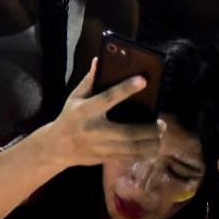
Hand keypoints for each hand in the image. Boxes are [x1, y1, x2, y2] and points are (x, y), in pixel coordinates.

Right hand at [39, 64, 163, 168]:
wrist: (57, 146)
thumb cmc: (69, 117)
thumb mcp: (74, 97)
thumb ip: (89, 81)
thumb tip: (99, 60)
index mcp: (85, 110)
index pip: (108, 98)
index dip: (126, 89)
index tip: (143, 80)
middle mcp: (94, 129)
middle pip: (127, 131)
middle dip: (149, 128)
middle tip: (161, 123)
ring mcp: (100, 146)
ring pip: (132, 148)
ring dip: (151, 143)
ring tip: (160, 135)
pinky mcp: (105, 158)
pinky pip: (130, 158)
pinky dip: (145, 154)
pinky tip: (153, 148)